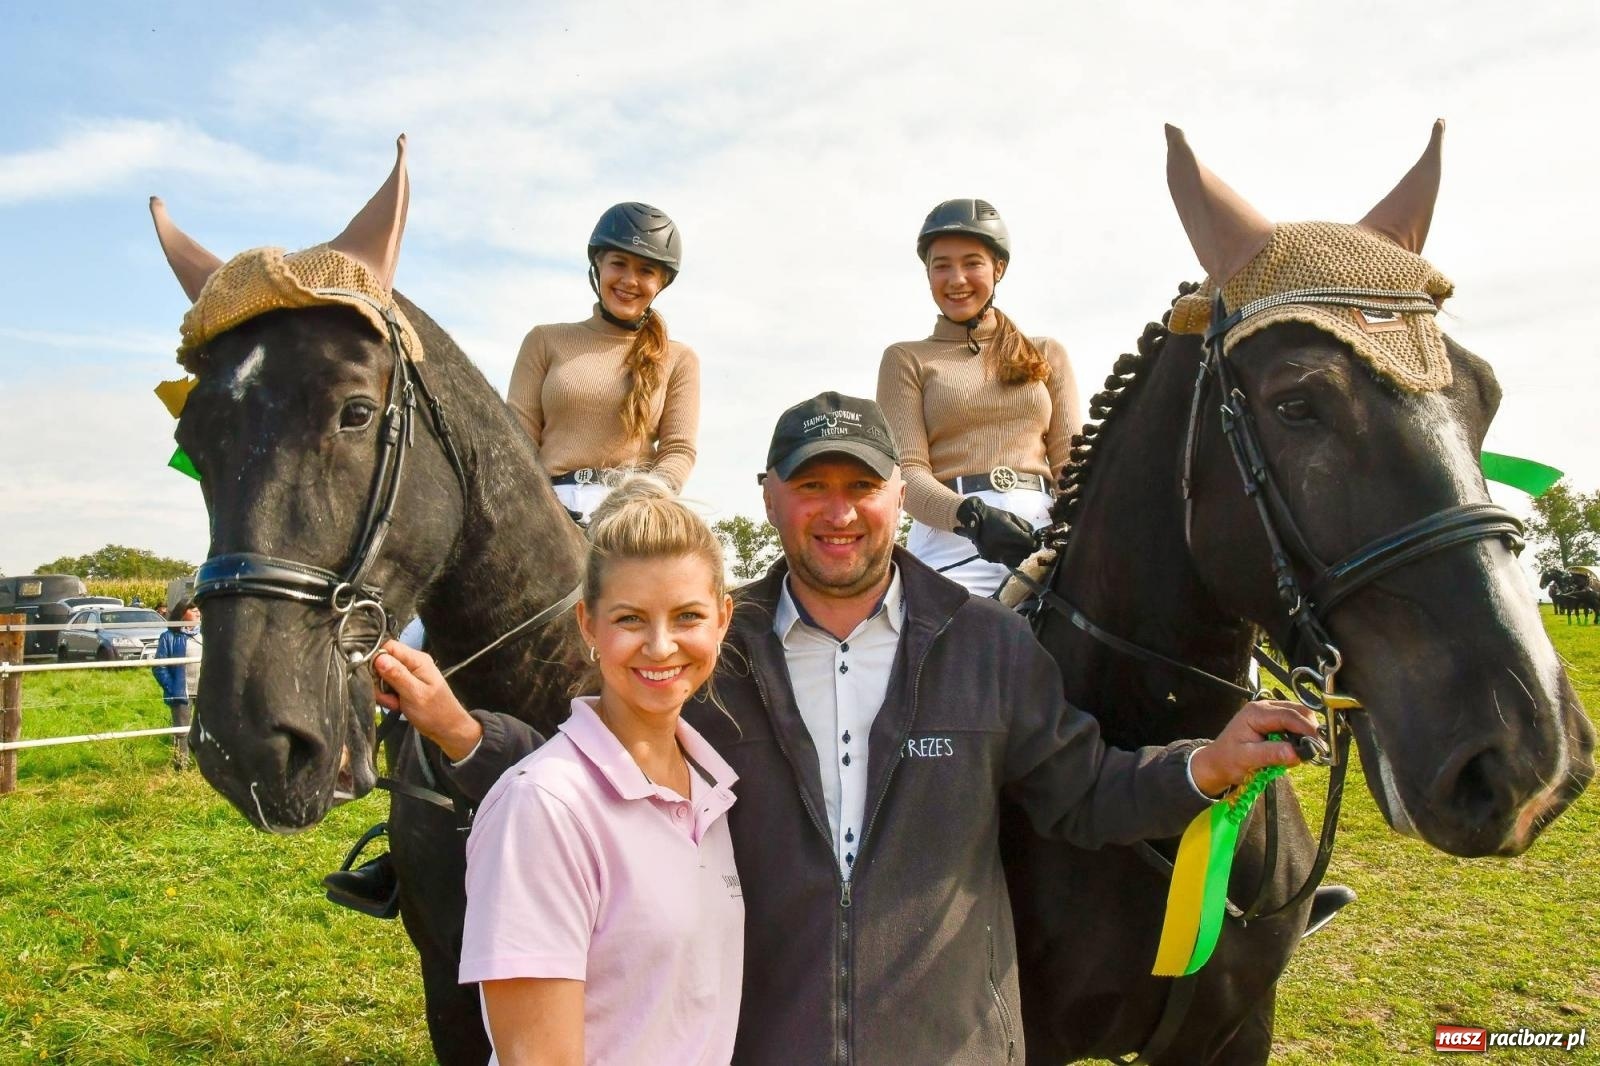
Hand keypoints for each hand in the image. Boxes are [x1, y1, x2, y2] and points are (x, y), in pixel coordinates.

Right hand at [372, 639, 483, 761]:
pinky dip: (388, 697)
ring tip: (395, 704)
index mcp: (417, 660)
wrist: (447, 728)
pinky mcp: (405, 685)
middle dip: (379, 681)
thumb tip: (379, 658)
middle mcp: (412, 663)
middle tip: (389, 698)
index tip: (373, 677)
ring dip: (383, 692)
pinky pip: (388, 686)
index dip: (376, 659)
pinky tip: (396, 706)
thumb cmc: (435, 712)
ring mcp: (409, 674)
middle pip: (383, 662)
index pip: (388, 647)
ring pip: (383, 676)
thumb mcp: (414, 694)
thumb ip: (397, 675)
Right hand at [955, 497, 1036, 566]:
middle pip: (1025, 553)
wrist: (974, 521)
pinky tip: (1007, 550)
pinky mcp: (990, 558)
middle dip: (1029, 549)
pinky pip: (1006, 562)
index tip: (1037, 541)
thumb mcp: (1011, 516)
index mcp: (1009, 534)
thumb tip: (1034, 536)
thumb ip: (1025, 526)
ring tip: (1018, 548)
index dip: (1035, 543)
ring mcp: (995, 554)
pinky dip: (1010, 557)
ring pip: (1017, 561)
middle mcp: (1002, 547)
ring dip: (1020, 555)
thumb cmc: (994, 516)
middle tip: (1029, 544)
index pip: (1029, 544)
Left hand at [1188, 700, 1319, 797]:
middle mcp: (1264, 708)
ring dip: (1306, 733)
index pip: (1288, 715)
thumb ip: (1270, 754)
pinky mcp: (1274, 721)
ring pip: (1299, 716)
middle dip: (1310, 729)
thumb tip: (1296, 753)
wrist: (1217, 763)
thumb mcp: (1247, 759)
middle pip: (1298, 711)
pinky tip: (1296, 750)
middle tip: (1317, 750)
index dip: (1306, 729)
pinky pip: (1294, 724)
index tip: (1319, 745)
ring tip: (1305, 752)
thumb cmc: (1228, 760)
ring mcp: (1269, 713)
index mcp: (1256, 713)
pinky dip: (1300, 736)